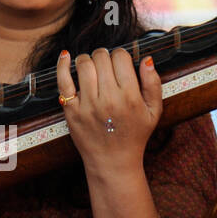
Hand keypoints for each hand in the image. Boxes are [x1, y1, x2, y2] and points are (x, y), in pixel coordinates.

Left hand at [56, 48, 161, 178]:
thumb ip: (153, 84)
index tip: (120, 63)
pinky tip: (66, 56)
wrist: (113, 162)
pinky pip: (63, 81)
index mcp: (130, 97)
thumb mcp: (154, 112)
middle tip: (105, 66)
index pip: (120, 57)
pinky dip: (62, 65)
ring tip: (91, 67)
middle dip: (104, 56)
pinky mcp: (71, 111)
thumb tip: (147, 59)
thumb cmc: (134, 136)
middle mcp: (108, 99)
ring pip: (83, 64)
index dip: (120, 56)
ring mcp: (88, 105)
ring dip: (88, 60)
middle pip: (101, 57)